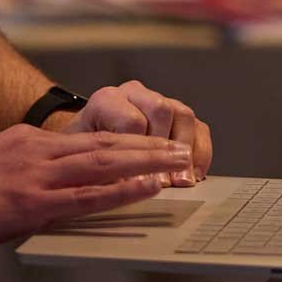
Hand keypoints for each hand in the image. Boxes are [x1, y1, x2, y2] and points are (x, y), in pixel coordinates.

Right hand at [0, 125, 192, 251]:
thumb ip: (21, 173)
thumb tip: (44, 190)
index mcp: (27, 142)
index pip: (88, 140)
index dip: (126, 144)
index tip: (154, 146)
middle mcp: (36, 150)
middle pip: (106, 145)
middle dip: (149, 147)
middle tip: (184, 149)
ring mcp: (35, 174)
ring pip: (105, 164)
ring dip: (148, 164)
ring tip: (180, 165)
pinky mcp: (30, 202)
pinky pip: (86, 196)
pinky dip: (122, 191)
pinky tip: (146, 189)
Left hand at [54, 80, 212, 186]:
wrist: (85, 143)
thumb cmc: (82, 153)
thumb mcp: (81, 158)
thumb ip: (98, 166)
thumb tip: (127, 186)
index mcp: (106, 101)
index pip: (131, 120)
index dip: (137, 154)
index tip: (138, 181)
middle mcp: (134, 95)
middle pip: (161, 110)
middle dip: (164, 151)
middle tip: (164, 182)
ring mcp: (159, 102)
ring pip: (183, 115)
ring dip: (186, 152)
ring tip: (182, 182)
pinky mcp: (178, 116)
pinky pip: (199, 127)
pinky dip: (200, 152)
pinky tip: (195, 175)